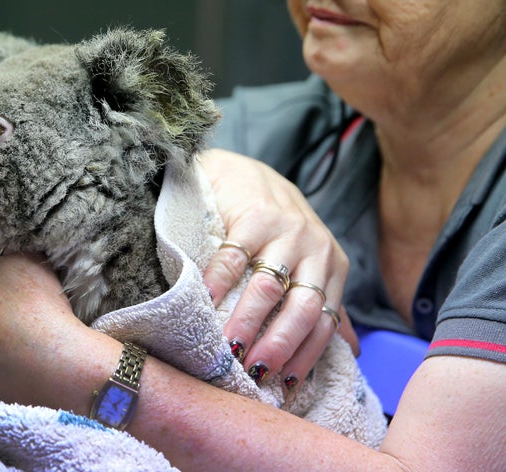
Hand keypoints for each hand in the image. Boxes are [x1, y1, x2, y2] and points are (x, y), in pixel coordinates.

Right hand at [197, 149, 356, 387]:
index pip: (323, 322)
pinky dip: (217, 284)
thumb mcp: (312, 261)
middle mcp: (316, 249)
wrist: (247, 174)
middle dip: (277, 345)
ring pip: (267, 288)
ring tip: (227, 349)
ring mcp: (286, 231)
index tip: (280, 384)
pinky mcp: (254, 215)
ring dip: (246, 323)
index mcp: (333, 266)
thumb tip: (354, 351)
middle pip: (300, 309)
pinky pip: (234, 257)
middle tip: (253, 371)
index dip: (304, 356)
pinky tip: (204, 304)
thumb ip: (329, 303)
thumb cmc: (278, 226)